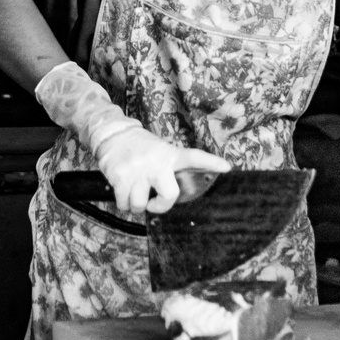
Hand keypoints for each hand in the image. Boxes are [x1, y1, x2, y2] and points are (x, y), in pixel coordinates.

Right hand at [92, 126, 229, 214]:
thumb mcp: (159, 150)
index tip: (227, 167)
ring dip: (136, 205)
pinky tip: (122, 191)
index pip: (194, 157)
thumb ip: (169, 167)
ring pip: (141, 205)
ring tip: (133, 192)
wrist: (112, 133)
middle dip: (160, 206)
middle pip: (169, 196)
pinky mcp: (121, 177)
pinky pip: (124, 204)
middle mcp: (156, 162)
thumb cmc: (138, 147)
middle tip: (153, 203)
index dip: (211, 163)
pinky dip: (123, 203)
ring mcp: (138, 171)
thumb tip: (176, 193)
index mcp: (169, 155)